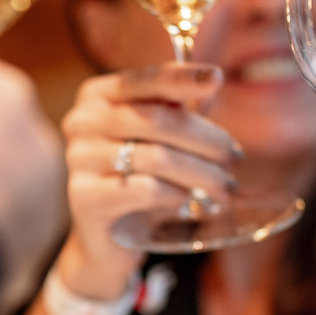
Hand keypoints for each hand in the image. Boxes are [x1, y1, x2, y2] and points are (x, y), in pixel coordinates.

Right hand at [52, 64, 238, 298]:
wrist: (105, 237)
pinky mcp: (85, 198)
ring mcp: (79, 160)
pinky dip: (176, 194)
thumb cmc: (136, 178)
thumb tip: (210, 82)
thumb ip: (176, 109)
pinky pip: (146, 190)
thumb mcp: (156, 140)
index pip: (145, 80)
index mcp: (98, 96)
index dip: (181, 78)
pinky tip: (189, 201)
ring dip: (201, 173)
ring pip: (157, 157)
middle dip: (207, 139)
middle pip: (158, 120)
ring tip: (225, 187)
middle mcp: (82, 121)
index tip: (217, 78)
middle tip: (236, 158)